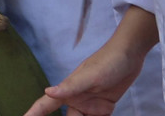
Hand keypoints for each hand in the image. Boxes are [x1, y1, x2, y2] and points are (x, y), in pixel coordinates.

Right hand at [24, 26, 149, 115]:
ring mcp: (90, 105)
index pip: (45, 105)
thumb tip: (48, 92)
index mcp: (68, 90)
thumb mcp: (90, 75)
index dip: (33, 114)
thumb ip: (70, 86)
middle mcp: (76, 99)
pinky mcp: (104, 108)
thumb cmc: (108, 61)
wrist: (130, 55)